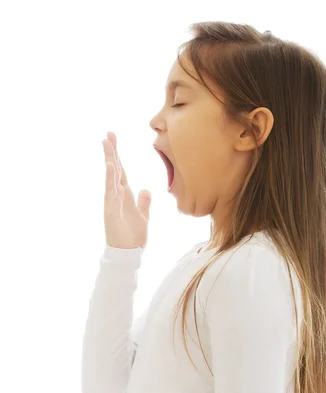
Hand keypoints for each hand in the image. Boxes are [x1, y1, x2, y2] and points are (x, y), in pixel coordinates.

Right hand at [102, 131, 151, 248]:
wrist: (128, 253)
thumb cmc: (133, 237)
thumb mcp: (143, 216)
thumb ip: (144, 203)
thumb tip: (146, 190)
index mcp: (126, 195)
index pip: (122, 171)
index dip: (119, 156)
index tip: (115, 140)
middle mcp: (117, 195)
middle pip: (115, 169)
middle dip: (113, 151)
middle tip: (109, 133)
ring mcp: (113, 201)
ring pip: (111, 176)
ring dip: (110, 159)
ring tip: (107, 142)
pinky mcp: (111, 209)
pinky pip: (111, 191)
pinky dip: (111, 178)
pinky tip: (111, 166)